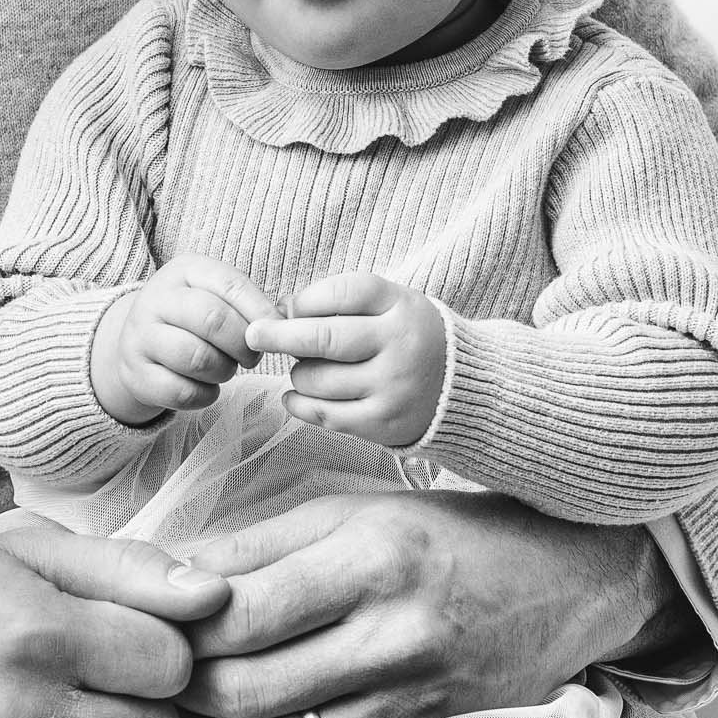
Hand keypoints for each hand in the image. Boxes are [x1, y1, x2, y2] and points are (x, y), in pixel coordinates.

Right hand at [0, 515, 228, 717]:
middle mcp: (16, 712)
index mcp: (35, 631)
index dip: (154, 651)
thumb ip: (125, 568)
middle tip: (90, 685)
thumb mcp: (17, 551)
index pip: (171, 663)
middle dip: (137, 708)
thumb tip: (216, 597)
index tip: (121, 643)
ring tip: (45, 717)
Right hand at [90, 256, 277, 425]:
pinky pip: (182, 391)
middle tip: (250, 357)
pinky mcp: (135, 374)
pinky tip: (207, 387)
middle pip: (213, 320)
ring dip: (224, 371)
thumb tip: (283, 325)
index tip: (275, 333)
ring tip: (226, 369)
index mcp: (184, 270)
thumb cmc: (191, 318)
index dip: (261, 313)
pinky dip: (205, 395)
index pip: (231, 284)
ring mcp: (140, 336)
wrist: (137, 342)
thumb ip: (248, 303)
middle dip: (243, 345)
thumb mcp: (215, 295)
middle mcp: (156, 298)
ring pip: (197, 358)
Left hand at [169, 488, 678, 717]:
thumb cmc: (448, 534)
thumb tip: (159, 572)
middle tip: (133, 687)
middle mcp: (395, 628)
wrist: (571, 582)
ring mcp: (415, 693)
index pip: (240, 610)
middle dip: (178, 693)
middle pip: (251, 684)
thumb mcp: (353, 510)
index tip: (131, 629)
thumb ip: (254, 547)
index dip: (172, 630)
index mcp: (370, 552)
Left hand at [244, 273, 447, 449]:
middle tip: (253, 334)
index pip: (343, 294)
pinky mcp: (383, 423)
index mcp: (403, 307)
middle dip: (279, 335)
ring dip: (298, 373)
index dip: (306, 300)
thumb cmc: (411, 338)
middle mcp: (400, 346)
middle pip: (323, 337)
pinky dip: (299, 404)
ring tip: (306, 369)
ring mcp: (392, 387)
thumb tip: (281, 308)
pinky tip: (294, 395)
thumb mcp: (391, 306)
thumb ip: (342, 302)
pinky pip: (324, 414)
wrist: (464, 389)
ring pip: (317, 379)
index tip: (284, 307)